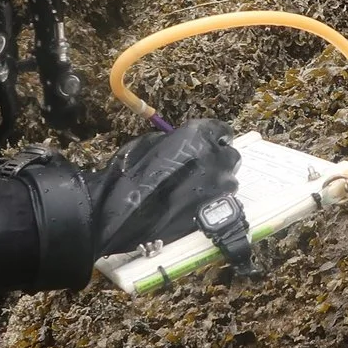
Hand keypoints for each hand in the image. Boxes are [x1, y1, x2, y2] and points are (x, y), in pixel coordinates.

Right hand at [85, 119, 239, 256]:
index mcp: (199, 136)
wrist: (118, 217)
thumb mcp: (149, 144)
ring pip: (227, 182)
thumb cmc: (127, 176)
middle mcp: (217, 159)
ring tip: (191, 193)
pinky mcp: (218, 212)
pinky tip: (192, 209)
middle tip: (198, 171)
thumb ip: (176, 141)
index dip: (213, 138)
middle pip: (229, 156)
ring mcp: (220, 188)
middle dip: (216, 161)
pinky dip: (211, 204)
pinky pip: (222, 203)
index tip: (208, 145)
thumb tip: (187, 144)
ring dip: (214, 184)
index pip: (221, 130)